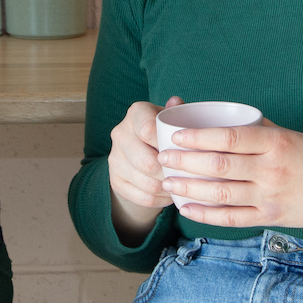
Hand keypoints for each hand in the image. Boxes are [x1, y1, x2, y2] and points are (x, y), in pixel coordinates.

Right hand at [108, 96, 183, 244]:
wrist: (142, 153)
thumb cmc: (165, 131)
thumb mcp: (172, 119)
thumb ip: (178, 112)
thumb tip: (176, 102)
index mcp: (136, 113)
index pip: (148, 129)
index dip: (168, 144)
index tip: (184, 152)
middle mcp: (120, 133)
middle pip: (147, 162)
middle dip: (171, 173)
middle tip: (187, 177)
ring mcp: (115, 159)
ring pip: (147, 183)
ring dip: (168, 189)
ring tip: (182, 187)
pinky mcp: (115, 180)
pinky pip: (142, 197)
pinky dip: (160, 199)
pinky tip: (171, 195)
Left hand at [158, 121, 302, 228]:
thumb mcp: (288, 135)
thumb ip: (256, 130)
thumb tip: (218, 121)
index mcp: (275, 143)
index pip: (228, 138)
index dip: (198, 136)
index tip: (176, 135)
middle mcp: (271, 171)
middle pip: (218, 166)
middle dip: (185, 162)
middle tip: (163, 158)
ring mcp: (270, 197)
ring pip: (221, 194)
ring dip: (189, 189)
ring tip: (168, 183)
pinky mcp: (270, 218)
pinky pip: (231, 219)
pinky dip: (206, 215)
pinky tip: (187, 208)